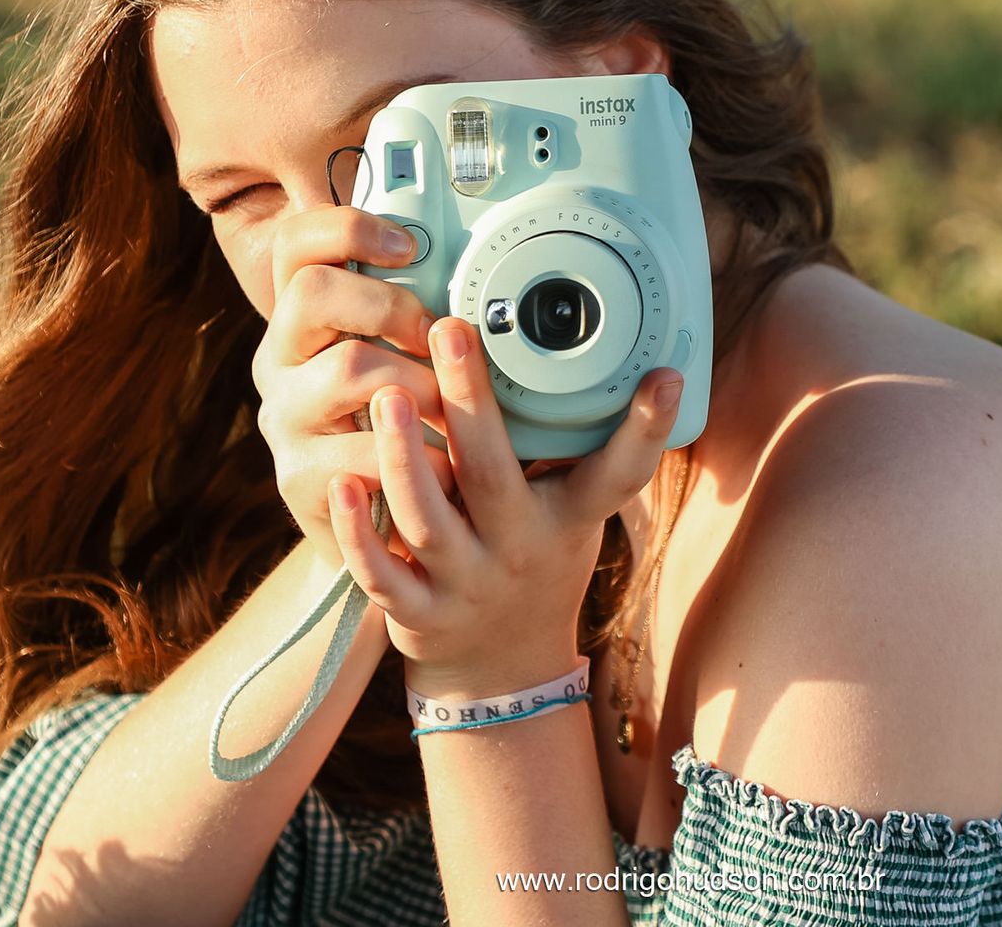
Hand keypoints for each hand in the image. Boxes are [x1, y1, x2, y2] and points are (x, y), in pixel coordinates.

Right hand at [252, 205, 458, 568]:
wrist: (385, 532)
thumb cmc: (410, 429)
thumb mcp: (407, 360)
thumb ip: (422, 317)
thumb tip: (488, 272)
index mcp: (303, 319)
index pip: (298, 244)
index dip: (349, 229)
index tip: (409, 246)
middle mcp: (280, 359)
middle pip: (314, 294)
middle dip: (392, 306)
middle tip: (434, 336)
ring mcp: (283, 418)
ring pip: (349, 367)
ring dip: (419, 383)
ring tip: (450, 408)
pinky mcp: (297, 477)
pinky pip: (362, 451)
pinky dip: (419, 456)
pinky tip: (446, 465)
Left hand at [326, 313, 685, 699]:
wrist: (503, 671)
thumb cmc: (536, 559)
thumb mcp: (570, 514)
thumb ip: (567, 453)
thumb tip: (570, 350)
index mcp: (569, 519)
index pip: (619, 474)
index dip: (646, 429)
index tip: (661, 376)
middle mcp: (520, 551)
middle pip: (493, 475)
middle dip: (471, 401)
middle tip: (449, 331)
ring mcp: (466, 587)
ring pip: (428, 522)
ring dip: (402, 457)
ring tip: (385, 395)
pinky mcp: (418, 615)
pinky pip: (381, 575)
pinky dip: (357, 532)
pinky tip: (339, 483)